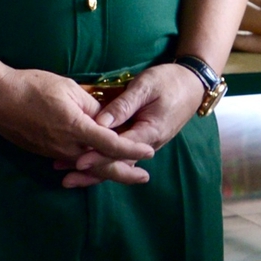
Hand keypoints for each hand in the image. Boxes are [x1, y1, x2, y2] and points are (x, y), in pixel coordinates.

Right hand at [0, 69, 156, 178]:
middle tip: (144, 178)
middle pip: (100, 166)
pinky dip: (88, 166)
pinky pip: (71, 162)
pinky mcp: (44, 151)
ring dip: (107, 171)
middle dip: (124, 173)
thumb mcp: (69, 90)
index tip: (150, 152)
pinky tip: (98, 165)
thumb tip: (108, 121)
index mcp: (75, 128)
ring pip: (86, 167)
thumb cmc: (32, 87)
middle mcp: (65, 146)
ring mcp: (53, 151)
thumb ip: (92, 108)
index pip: (111, 144)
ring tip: (126, 173)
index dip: (132, 150)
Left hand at [61, 63, 205, 187]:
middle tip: (66, 179)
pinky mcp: (144, 140)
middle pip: (118, 162)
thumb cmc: (169, 81)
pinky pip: (123, 156)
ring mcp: (148, 144)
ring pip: (120, 162)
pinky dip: (105, 162)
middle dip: (92, 171)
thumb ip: (124, 105)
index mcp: (150, 131)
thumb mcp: (146, 86)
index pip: (120, 148)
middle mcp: (150, 143)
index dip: (98, 156)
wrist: (193, 83)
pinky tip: (88, 166)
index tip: (77, 161)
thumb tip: (100, 122)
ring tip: (70, 178)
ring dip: (96, 171)